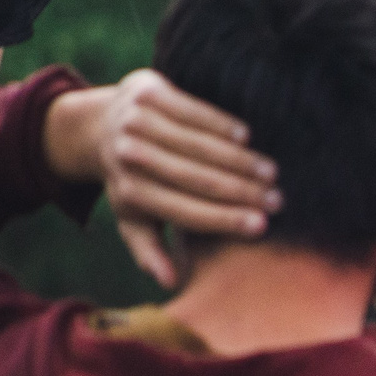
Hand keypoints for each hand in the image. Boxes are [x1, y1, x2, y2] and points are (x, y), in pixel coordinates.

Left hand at [43, 69, 280, 288]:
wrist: (98, 125)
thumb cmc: (131, 180)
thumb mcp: (133, 220)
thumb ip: (150, 251)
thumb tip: (170, 282)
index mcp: (128, 192)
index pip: (185, 210)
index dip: (225, 219)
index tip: (262, 225)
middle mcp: (127, 156)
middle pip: (195, 178)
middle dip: (242, 191)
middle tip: (277, 200)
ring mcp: (134, 121)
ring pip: (199, 145)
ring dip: (239, 161)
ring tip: (271, 173)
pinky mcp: (147, 92)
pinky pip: (194, 111)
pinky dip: (221, 126)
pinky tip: (246, 138)